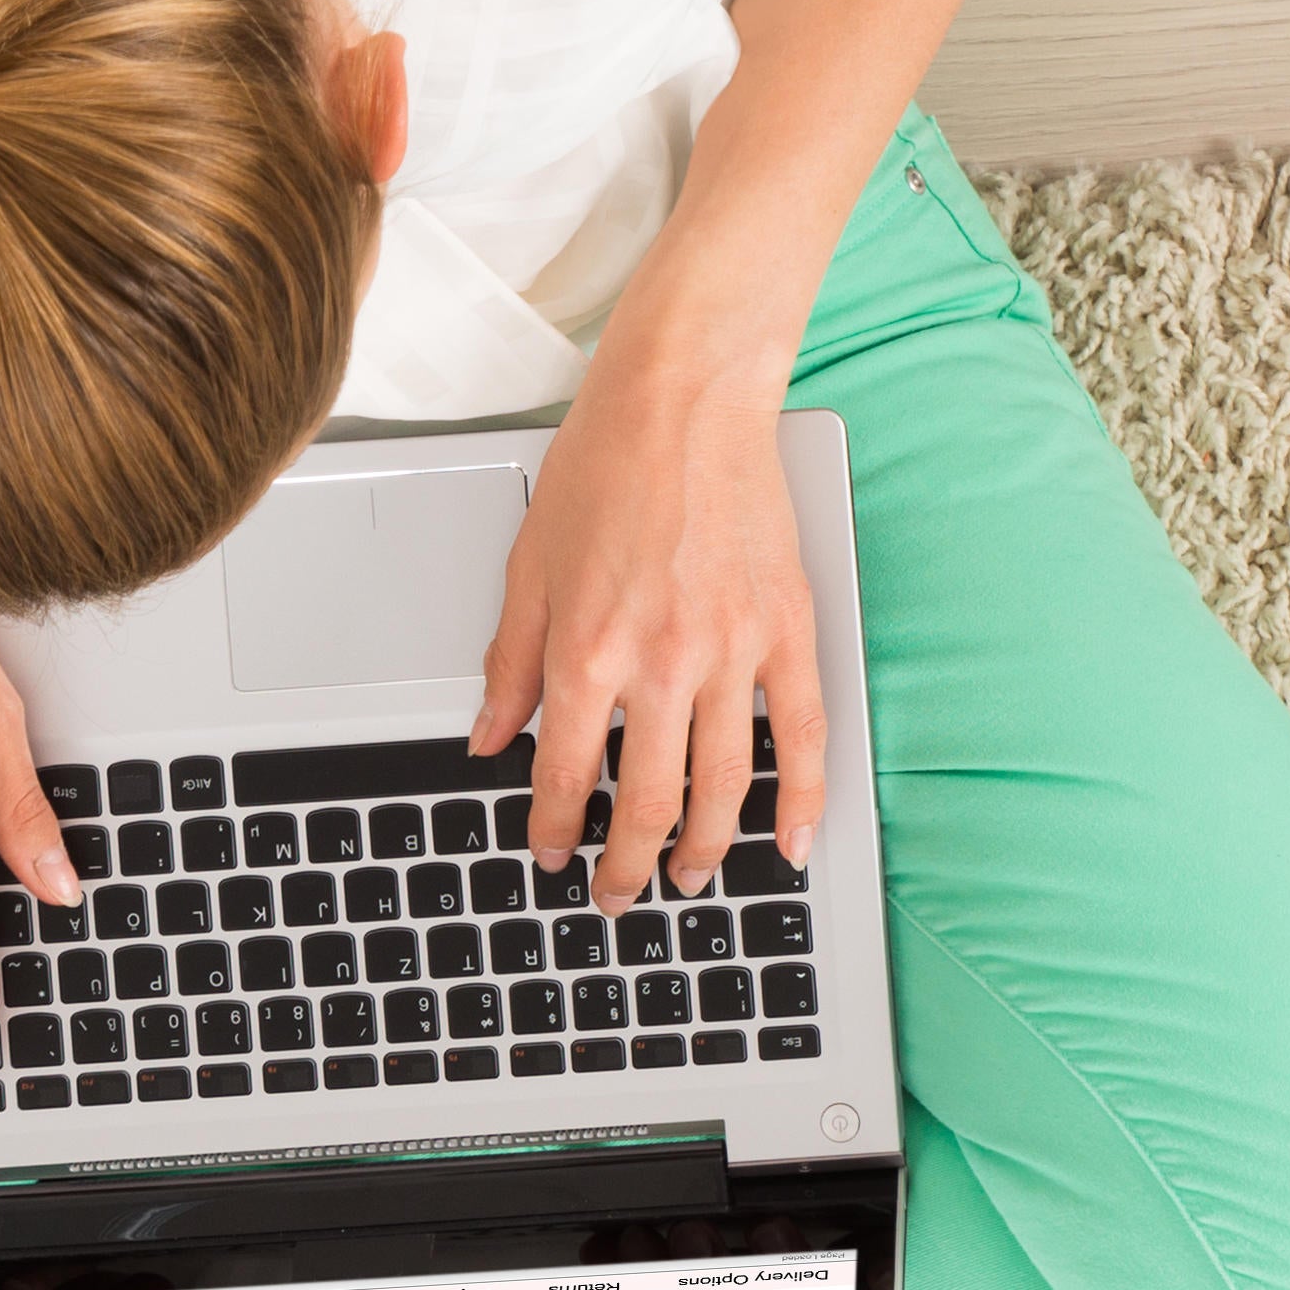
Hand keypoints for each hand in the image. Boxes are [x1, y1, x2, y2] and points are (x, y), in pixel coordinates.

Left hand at [473, 294, 828, 911]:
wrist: (685, 397)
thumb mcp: (529, 568)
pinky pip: (802, 734)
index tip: (555, 854)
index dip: (558, 829)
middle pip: (650, 801)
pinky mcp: (788, 629)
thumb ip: (510, 665)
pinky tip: (791, 844)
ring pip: (725, 786)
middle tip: (619, 893)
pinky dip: (802, 799)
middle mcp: (660, 663)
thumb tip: (487, 740)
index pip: (568, 776)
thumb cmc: (605, 464)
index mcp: (587, 651)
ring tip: (689, 879)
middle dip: (628, 864)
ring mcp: (733, 650)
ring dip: (705, 850)